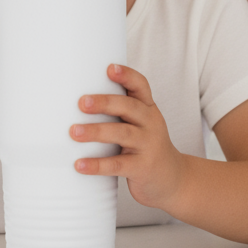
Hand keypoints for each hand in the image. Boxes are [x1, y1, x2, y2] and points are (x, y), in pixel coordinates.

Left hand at [70, 64, 183, 211]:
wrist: (173, 179)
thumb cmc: (147, 146)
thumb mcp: (141, 124)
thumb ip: (120, 111)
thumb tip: (75, 100)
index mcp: (148, 109)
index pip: (141, 86)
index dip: (127, 76)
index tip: (109, 68)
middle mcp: (151, 124)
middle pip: (129, 107)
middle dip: (105, 103)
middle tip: (82, 103)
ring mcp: (148, 146)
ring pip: (122, 134)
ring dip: (96, 131)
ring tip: (74, 132)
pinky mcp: (142, 168)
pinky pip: (118, 165)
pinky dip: (98, 165)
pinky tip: (80, 164)